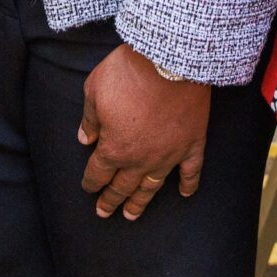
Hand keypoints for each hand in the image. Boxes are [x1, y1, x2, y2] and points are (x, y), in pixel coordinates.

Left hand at [77, 44, 209, 220]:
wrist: (170, 61)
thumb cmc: (128, 73)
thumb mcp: (94, 89)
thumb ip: (89, 119)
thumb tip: (84, 139)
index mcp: (114, 148)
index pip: (98, 172)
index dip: (91, 182)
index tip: (88, 189)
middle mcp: (140, 159)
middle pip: (123, 186)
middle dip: (111, 200)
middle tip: (104, 213)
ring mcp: (168, 154)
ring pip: (152, 186)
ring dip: (141, 202)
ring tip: (132, 215)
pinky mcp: (192, 144)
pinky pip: (191, 171)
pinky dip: (188, 185)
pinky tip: (185, 194)